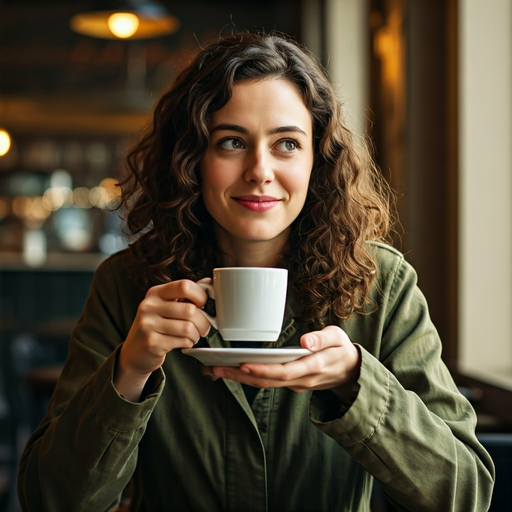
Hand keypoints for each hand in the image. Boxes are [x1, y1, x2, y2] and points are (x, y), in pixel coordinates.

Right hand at [114, 279, 210, 400]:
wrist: (135, 352)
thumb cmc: (157, 326)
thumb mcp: (166, 305)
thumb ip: (186, 295)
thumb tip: (208, 282)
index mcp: (155, 293)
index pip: (184, 286)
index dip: (200, 295)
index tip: (203, 305)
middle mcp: (149, 306)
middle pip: (190, 310)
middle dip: (204, 321)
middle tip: (204, 327)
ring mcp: (148, 325)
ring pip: (188, 328)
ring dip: (197, 334)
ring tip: (193, 335)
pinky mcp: (152, 343)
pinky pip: (182, 341)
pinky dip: (189, 342)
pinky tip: (184, 342)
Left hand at [205, 325, 360, 399]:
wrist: (351, 372)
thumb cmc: (341, 350)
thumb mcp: (338, 338)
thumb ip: (322, 339)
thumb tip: (305, 342)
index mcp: (312, 367)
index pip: (283, 372)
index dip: (262, 370)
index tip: (243, 364)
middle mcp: (301, 380)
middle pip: (267, 381)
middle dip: (240, 376)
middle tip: (215, 368)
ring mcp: (295, 384)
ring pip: (264, 384)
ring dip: (240, 378)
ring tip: (215, 370)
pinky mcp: (290, 383)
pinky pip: (267, 383)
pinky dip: (249, 378)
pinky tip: (233, 370)